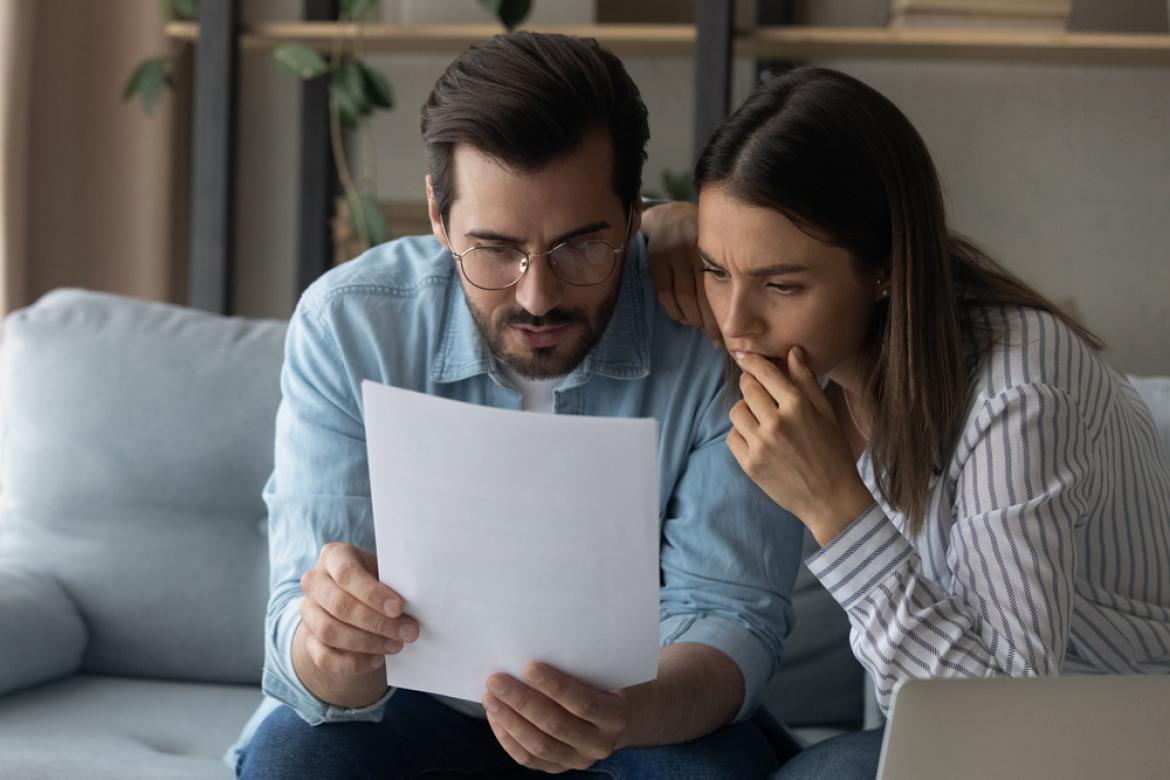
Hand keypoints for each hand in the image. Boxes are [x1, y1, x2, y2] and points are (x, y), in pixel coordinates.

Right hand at [294, 542, 418, 690]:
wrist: (353, 599)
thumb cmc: (376, 581)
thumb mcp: (384, 572)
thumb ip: (394, 582)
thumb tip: (418, 602)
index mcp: (334, 555)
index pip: (346, 573)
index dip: (373, 593)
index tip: (399, 608)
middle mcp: (314, 581)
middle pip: (339, 605)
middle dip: (377, 622)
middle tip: (408, 632)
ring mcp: (307, 610)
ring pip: (330, 632)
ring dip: (367, 643)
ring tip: (396, 645)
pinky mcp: (307, 639)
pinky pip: (324, 657)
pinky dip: (353, 663)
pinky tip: (377, 659)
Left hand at [482, 663, 628, 772]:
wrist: (610, 717)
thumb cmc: (599, 682)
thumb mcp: (600, 672)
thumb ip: (578, 667)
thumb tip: (532, 649)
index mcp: (615, 716)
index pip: (583, 704)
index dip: (556, 686)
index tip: (528, 667)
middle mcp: (599, 743)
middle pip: (555, 725)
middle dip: (521, 701)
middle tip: (496, 680)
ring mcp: (578, 760)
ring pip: (538, 745)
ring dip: (509, 720)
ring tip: (490, 697)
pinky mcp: (558, 768)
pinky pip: (528, 758)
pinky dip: (507, 737)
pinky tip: (495, 717)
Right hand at [641, 201, 720, 344]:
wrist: (668, 215)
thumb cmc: (699, 239)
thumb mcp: (715, 247)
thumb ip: (724, 271)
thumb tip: (734, 311)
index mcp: (713, 249)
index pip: (719, 288)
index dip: (721, 315)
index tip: (727, 334)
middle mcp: (694, 249)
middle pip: (700, 295)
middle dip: (708, 322)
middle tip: (715, 339)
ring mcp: (673, 252)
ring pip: (683, 296)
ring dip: (691, 318)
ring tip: (698, 327)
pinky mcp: (656, 257)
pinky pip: (665, 292)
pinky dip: (674, 310)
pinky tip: (683, 318)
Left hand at [727, 347, 874, 544]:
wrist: (830, 499)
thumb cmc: (832, 452)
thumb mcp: (825, 413)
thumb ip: (806, 380)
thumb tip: (792, 351)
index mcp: (798, 406)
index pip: (765, 373)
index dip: (752, 361)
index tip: (745, 356)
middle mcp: (777, 423)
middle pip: (747, 388)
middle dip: (750, 385)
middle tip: (758, 391)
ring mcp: (761, 445)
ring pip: (736, 411)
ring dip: (745, 410)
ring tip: (760, 418)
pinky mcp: (750, 464)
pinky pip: (732, 436)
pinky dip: (741, 434)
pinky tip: (757, 439)